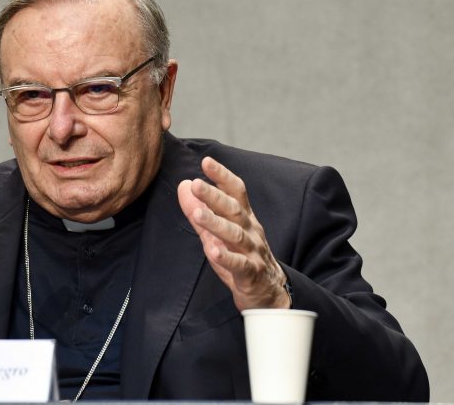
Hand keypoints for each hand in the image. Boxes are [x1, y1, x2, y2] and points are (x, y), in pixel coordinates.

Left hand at [177, 157, 289, 310]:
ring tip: (198, 214)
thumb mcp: (218, 232)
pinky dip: (226, 257)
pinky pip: (239, 265)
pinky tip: (212, 251)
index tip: (206, 161)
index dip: (222, 175)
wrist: (268, 292)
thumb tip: (184, 185)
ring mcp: (253, 252)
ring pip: (235, 235)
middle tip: (196, 183)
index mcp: (244, 218)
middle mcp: (250, 231)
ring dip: (216, 223)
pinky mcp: (251, 274)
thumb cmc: (240, 257)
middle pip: (234, 210)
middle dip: (214, 196)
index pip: (236, 191)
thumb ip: (200, 211)